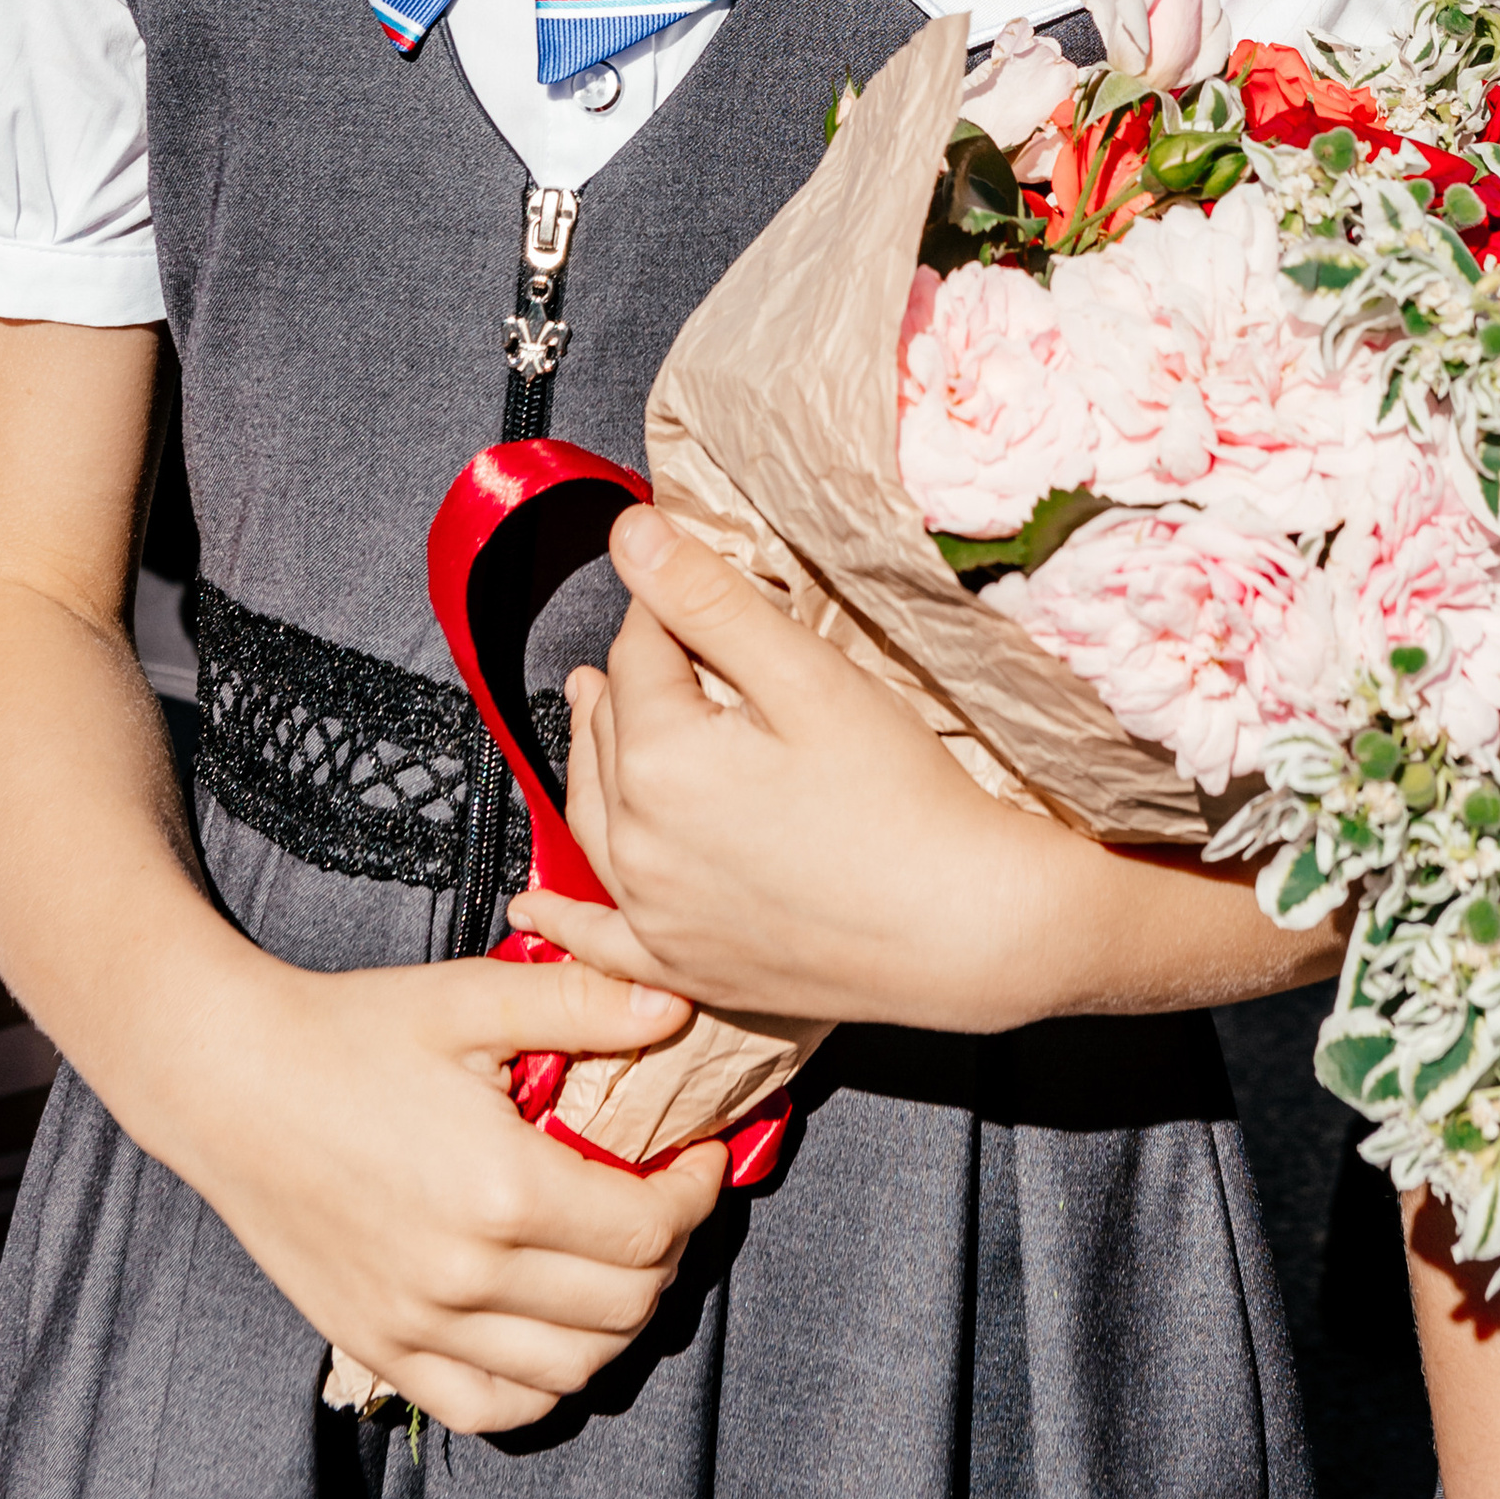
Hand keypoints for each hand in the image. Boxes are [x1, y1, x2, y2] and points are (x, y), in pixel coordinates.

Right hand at [180, 944, 725, 1434]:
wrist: (230, 1083)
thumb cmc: (351, 1032)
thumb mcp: (469, 997)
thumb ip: (581, 1003)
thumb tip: (674, 1008)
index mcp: (502, 1190)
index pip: (650, 1232)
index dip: (695, 1196)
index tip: (695, 1158)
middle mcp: (466, 1277)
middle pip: (626, 1307)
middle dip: (668, 1253)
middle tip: (663, 1202)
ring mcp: (418, 1326)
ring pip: (573, 1370)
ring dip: (619, 1321)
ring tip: (618, 1259)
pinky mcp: (380, 1349)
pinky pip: (492, 1407)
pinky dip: (544, 1383)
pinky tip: (554, 1327)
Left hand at [528, 510, 1051, 1031]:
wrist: (966, 927)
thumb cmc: (902, 799)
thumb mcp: (806, 677)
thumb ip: (708, 600)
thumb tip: (630, 532)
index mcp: (658, 760)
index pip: (639, 653)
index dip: (669, 611)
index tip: (701, 591)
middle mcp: (636, 842)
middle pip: (611, 730)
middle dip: (633, 677)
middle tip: (662, 639)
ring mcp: (655, 913)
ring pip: (594, 816)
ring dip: (593, 758)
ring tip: (593, 710)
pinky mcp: (684, 965)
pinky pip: (600, 939)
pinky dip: (563, 916)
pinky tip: (533, 907)